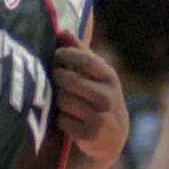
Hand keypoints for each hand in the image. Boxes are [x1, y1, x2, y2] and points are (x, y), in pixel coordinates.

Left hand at [51, 31, 128, 163]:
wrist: (113, 137)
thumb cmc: (98, 96)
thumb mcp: (96, 75)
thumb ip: (80, 53)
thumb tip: (63, 30)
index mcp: (110, 77)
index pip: (87, 60)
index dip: (67, 55)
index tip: (57, 55)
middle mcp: (108, 97)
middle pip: (71, 81)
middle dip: (58, 78)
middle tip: (55, 77)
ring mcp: (100, 117)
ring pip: (64, 101)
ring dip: (58, 100)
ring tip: (62, 99)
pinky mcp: (90, 135)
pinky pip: (62, 121)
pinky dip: (60, 119)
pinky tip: (66, 118)